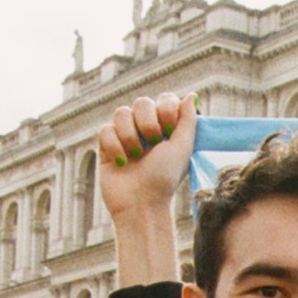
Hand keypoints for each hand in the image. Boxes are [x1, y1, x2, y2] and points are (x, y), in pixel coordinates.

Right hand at [99, 94, 196, 285]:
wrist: (140, 203)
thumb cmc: (164, 179)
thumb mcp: (182, 148)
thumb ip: (188, 120)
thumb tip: (192, 95)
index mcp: (166, 128)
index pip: (164, 99)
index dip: (165, 109)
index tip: (169, 130)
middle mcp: (145, 129)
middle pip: (142, 102)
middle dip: (148, 122)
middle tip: (154, 143)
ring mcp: (125, 136)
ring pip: (121, 113)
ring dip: (130, 135)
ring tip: (137, 156)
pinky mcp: (107, 146)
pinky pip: (105, 130)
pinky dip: (114, 146)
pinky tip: (122, 162)